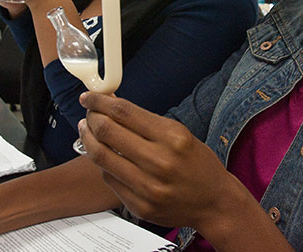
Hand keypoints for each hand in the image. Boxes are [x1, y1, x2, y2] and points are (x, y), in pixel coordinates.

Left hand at [77, 92, 243, 230]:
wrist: (215, 203)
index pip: (124, 112)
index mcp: (172, 138)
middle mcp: (159, 162)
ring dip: (88, 139)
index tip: (90, 97)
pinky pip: (108, 178)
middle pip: (107, 131)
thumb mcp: (180, 134)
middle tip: (89, 113)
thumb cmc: (199, 166)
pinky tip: (105, 156)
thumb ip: (145, 121)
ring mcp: (147, 187)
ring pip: (100, 156)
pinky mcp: (139, 205)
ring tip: (88, 131)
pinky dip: (103, 163)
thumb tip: (111, 105)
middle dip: (91, 117)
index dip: (100, 101)